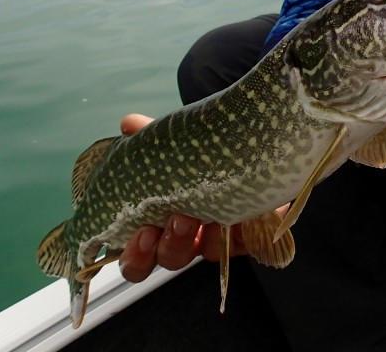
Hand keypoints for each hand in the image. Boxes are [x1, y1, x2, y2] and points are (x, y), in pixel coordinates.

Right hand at [116, 113, 248, 281]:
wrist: (258, 151)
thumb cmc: (208, 155)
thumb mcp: (179, 144)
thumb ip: (153, 138)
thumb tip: (128, 124)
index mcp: (162, 223)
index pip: (138, 256)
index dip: (134, 254)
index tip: (139, 232)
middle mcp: (189, 237)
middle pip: (167, 259)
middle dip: (161, 248)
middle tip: (161, 225)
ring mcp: (217, 237)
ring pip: (202, 254)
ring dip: (193, 237)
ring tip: (192, 214)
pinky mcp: (249, 235)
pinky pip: (238, 244)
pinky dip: (231, 231)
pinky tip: (229, 216)